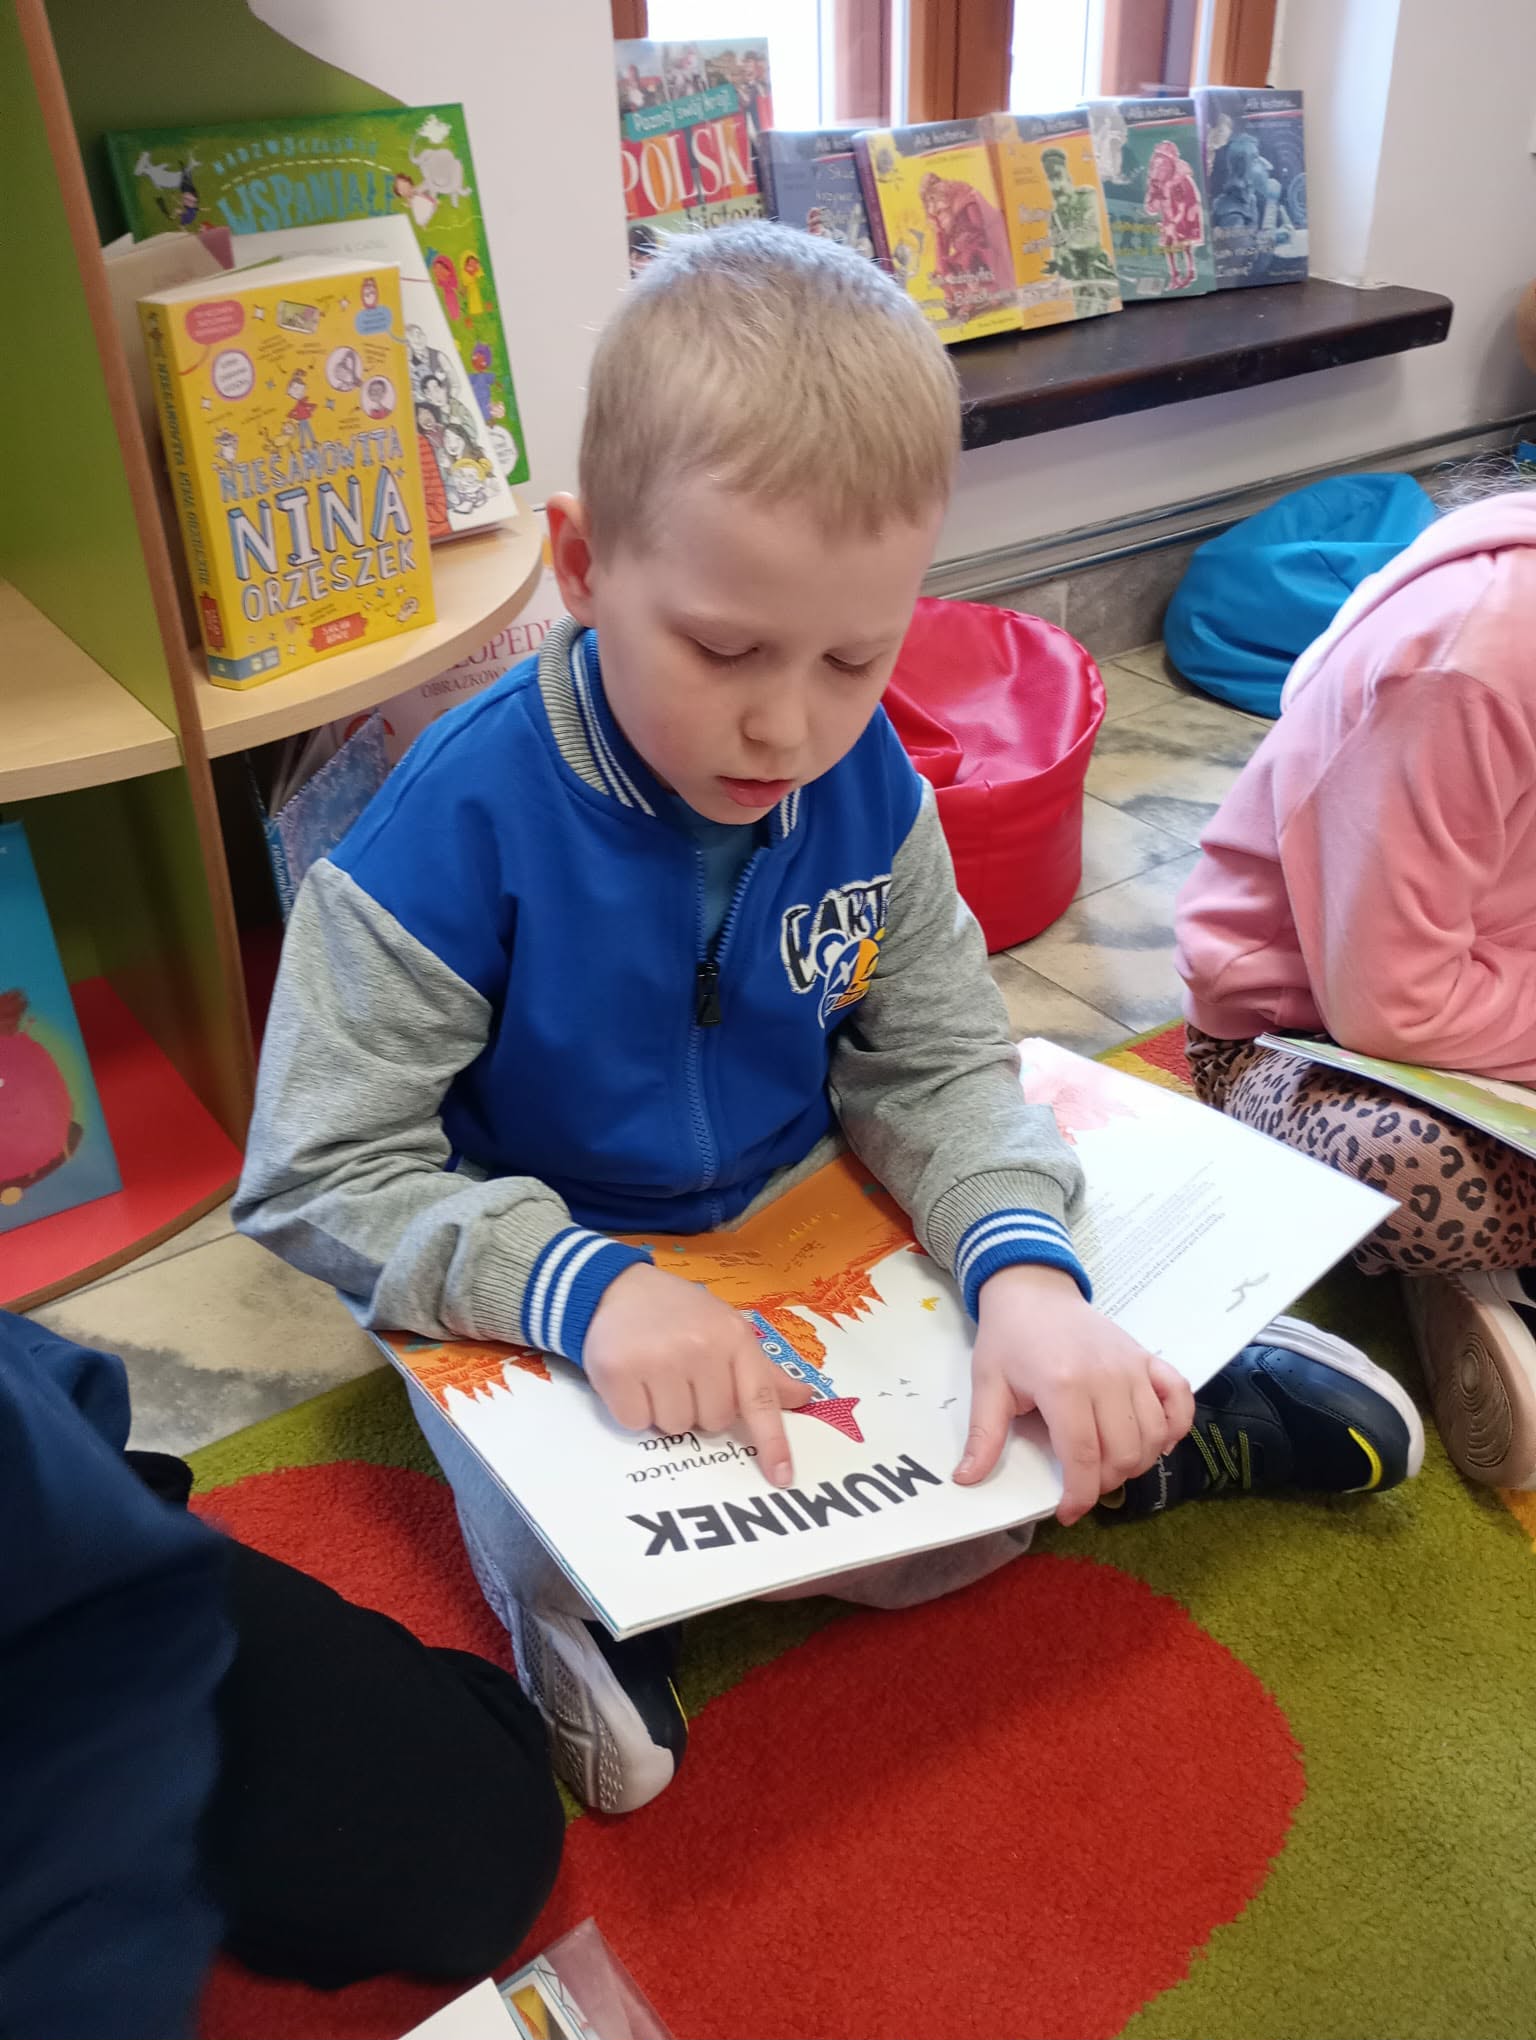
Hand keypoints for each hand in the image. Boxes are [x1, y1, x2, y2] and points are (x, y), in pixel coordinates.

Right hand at [585, 1263, 812, 1486]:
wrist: (618, 1289)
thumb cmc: (681, 1315)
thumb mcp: (726, 1330)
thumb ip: (762, 1371)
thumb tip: (803, 1396)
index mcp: (733, 1338)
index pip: (759, 1398)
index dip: (772, 1441)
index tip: (781, 1476)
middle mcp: (699, 1347)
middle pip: (714, 1422)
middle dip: (700, 1408)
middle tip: (684, 1376)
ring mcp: (658, 1359)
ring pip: (676, 1427)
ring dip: (666, 1411)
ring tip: (656, 1375)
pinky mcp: (618, 1371)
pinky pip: (636, 1422)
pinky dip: (634, 1410)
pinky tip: (633, 1380)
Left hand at [954, 1264, 1194, 1525]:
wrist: (1033, 1288)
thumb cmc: (1009, 1337)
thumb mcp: (988, 1384)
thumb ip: (984, 1435)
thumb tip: (966, 1479)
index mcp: (1063, 1385)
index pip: (1083, 1457)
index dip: (1079, 1495)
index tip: (1067, 1513)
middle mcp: (1106, 1377)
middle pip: (1123, 1453)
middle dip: (1104, 1482)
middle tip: (1082, 1483)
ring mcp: (1132, 1366)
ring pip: (1153, 1435)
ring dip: (1136, 1462)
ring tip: (1108, 1465)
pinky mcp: (1147, 1358)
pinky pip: (1180, 1398)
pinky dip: (1175, 1426)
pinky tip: (1154, 1441)